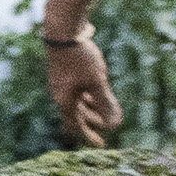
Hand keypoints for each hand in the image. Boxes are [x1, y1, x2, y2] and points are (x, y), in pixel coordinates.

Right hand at [41, 27, 120, 148]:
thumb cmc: (80, 58)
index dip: (89, 137)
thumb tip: (115, 125)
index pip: (76, 126)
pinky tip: (94, 88)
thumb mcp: (97, 82)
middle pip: (76, 115)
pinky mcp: (62, 71)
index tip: (102, 145)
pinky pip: (74, 90)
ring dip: (90, 107)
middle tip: (108, 126)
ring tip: (102, 107)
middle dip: (93, 121)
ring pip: (76, 101)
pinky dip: (86, 94)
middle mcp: (59, 94)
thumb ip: (106, 103)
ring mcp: (60, 82)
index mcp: (65, 101)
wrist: (62, 30)